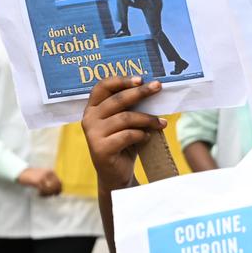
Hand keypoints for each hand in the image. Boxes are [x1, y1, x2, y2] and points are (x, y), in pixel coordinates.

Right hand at [17, 167, 61, 196]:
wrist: (21, 172)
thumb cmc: (32, 175)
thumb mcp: (43, 175)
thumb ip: (50, 180)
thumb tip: (57, 190)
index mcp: (51, 172)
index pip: (59, 182)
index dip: (59, 190)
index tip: (55, 194)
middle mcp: (48, 174)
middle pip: (56, 187)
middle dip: (53, 193)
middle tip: (47, 195)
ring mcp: (43, 177)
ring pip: (50, 189)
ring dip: (47, 194)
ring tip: (42, 195)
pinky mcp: (38, 181)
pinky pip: (44, 190)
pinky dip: (42, 194)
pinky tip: (39, 194)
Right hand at [81, 77, 165, 191]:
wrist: (115, 174)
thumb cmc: (123, 143)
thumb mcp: (126, 123)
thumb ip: (131, 108)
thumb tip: (153, 89)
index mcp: (93, 108)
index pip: (102, 87)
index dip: (121, 80)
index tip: (140, 78)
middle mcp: (89, 118)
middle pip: (117, 100)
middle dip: (140, 92)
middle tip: (158, 87)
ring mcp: (92, 134)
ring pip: (126, 118)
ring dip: (148, 119)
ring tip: (162, 123)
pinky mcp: (100, 149)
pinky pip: (127, 135)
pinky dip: (142, 135)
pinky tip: (147, 138)